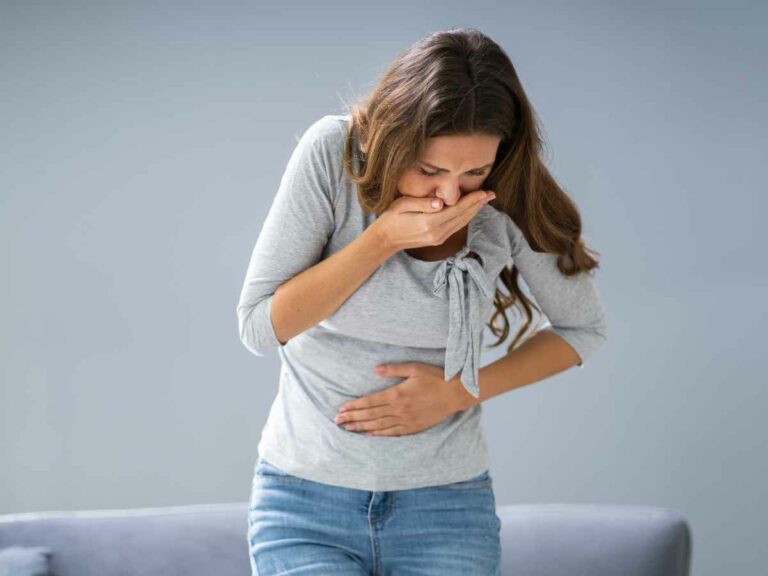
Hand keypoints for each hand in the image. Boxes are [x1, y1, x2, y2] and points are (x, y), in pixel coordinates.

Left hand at [333, 362, 472, 436]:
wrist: (455, 394)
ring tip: (348, 429)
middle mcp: (399, 409)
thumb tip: (375, 370)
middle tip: (337, 421)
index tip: (342, 408)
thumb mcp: (415, 368)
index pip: (370, 402)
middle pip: (370, 415)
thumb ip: (393, 369)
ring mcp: (406, 420)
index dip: (354, 406)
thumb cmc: (435, 378)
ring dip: (361, 427)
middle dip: (352, 418)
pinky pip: (391, 433)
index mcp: (397, 394)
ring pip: (378, 426)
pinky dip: (378, 434)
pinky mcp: (413, 427)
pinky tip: (368, 434)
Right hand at [373, 189, 494, 253]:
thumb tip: (440, 202)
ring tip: (485, 201)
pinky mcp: (438, 240)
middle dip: (478, 205)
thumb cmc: (391, 218)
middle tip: (492, 194)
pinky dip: (466, 217)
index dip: (472, 200)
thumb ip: (422, 203)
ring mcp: (439, 238)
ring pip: (462, 223)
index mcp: (429, 222)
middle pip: (463, 217)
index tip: (485, 192)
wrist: (385, 240)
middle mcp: (437, 232)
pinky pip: (456, 227)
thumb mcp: (402, 205)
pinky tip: (470, 210)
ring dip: (474, 211)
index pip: (456, 209)